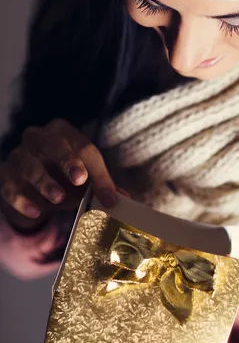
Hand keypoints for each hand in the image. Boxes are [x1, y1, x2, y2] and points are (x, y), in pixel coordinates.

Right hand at [0, 118, 116, 225]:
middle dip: (68, 161)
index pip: (84, 148)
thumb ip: (101, 186)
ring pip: (30, 164)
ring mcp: (18, 155)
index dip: (99, 173)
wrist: (32, 190)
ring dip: (45, 182)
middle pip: (54, 143)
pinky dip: (23, 199)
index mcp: (62, 131)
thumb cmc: (63, 178)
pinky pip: (11, 186)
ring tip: (58, 197)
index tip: (109, 197)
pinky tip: (35, 211)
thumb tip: (122, 199)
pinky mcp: (5, 175)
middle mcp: (38, 136)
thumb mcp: (84, 179)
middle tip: (80, 180)